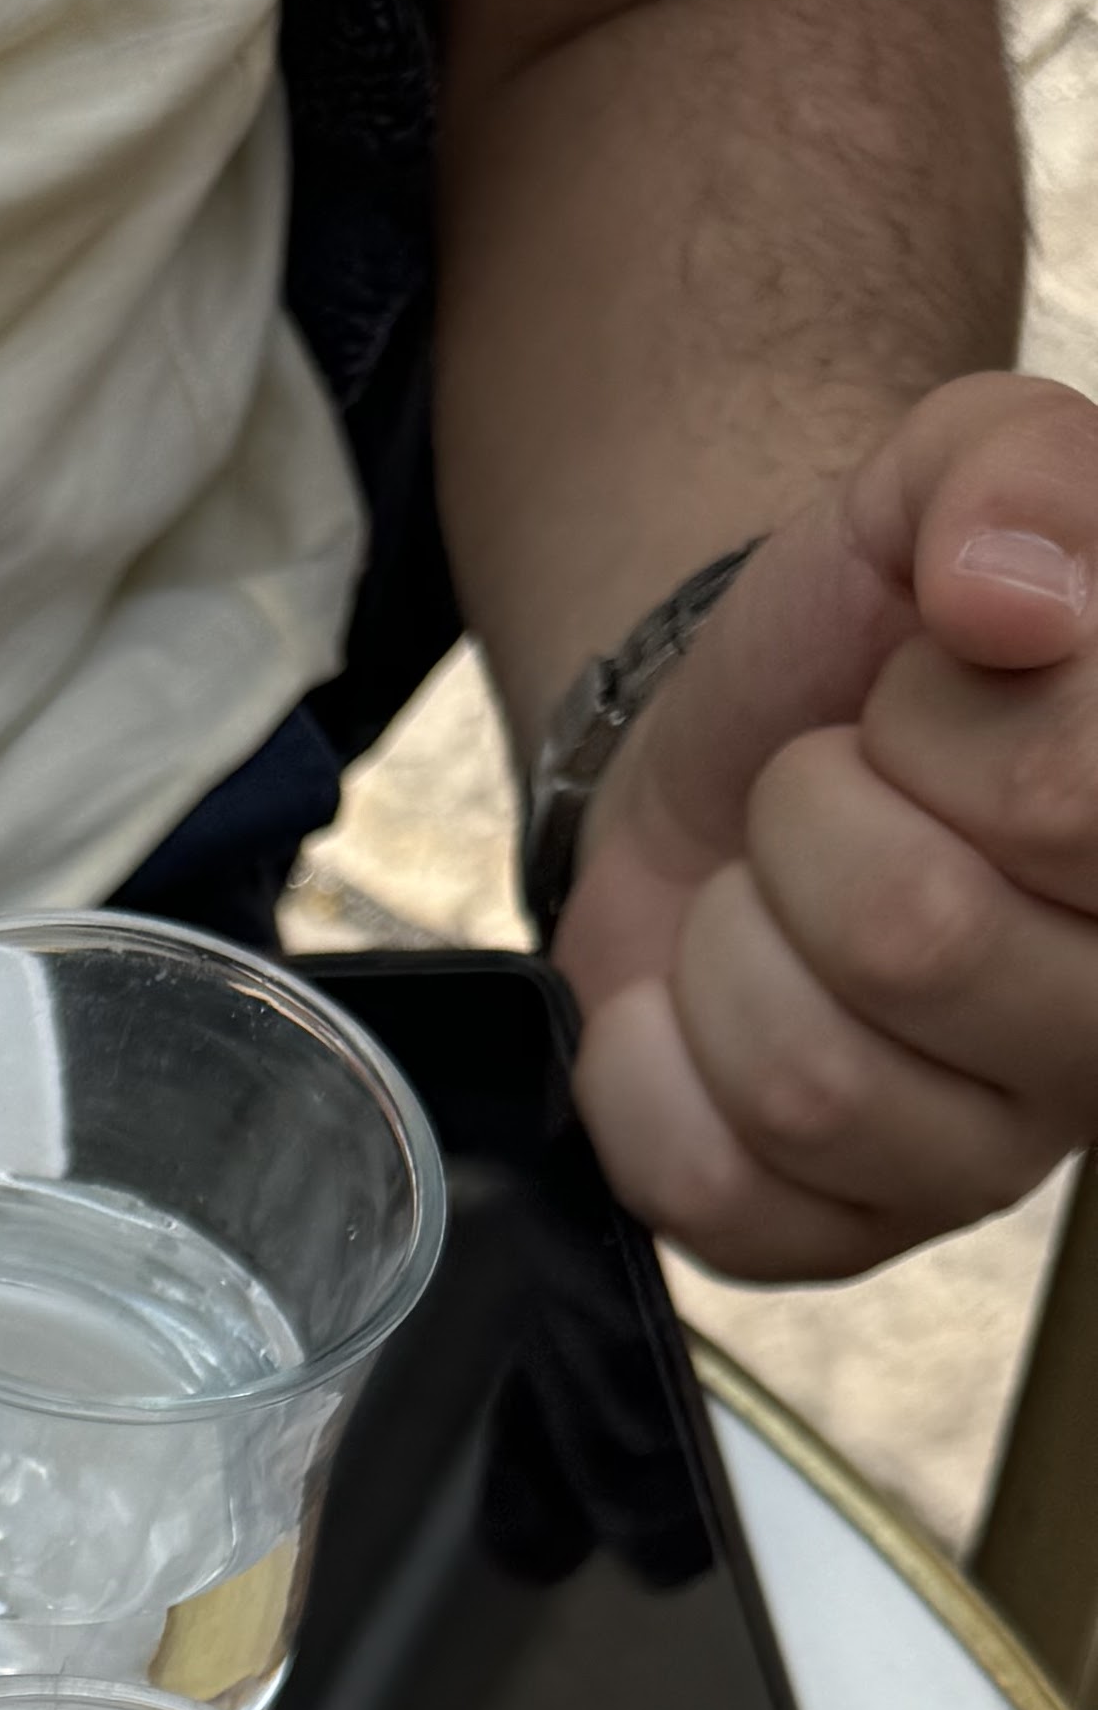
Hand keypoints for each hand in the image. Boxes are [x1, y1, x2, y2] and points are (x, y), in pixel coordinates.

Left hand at [558, 375, 1097, 1280]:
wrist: (739, 747)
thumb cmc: (871, 633)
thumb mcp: (949, 473)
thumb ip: (1008, 474)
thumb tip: (1008, 591)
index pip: (1059, 801)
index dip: (936, 720)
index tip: (920, 692)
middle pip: (914, 943)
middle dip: (810, 824)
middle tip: (825, 791)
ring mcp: (998, 1150)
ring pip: (806, 1082)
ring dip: (734, 944)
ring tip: (772, 892)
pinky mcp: (850, 1236)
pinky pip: (716, 1190)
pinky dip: (652, 1074)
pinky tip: (698, 1002)